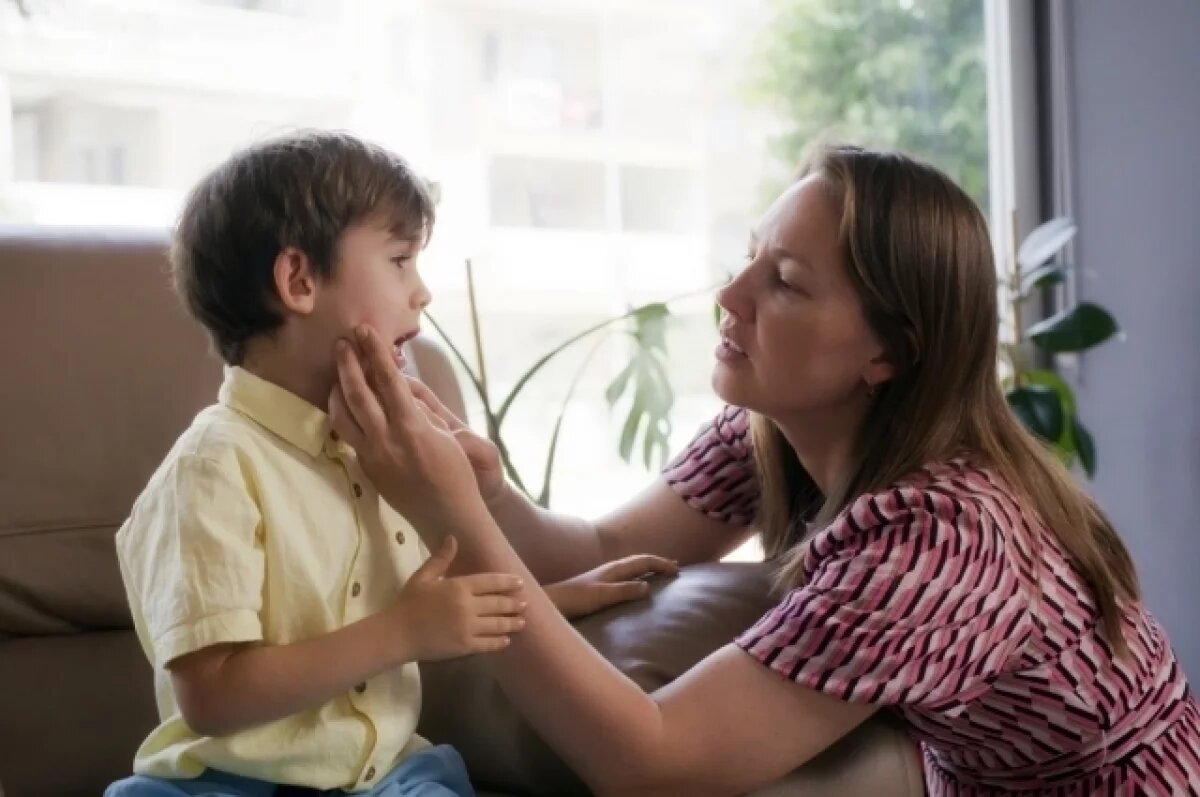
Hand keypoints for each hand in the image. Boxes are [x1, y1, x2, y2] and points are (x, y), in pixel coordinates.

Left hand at [330, 326, 486, 528]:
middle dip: (348, 363)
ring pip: (342, 416)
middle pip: (357, 393)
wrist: (446, 516)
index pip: (388, 380)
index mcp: (411, 427)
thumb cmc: (456, 473)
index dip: (374, 352)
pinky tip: (345, 405)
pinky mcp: (366, 469)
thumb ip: (420, 410)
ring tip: (338, 372)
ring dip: (338, 389)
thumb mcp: (445, 435)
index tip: (363, 330)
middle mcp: (386, 440)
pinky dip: (344, 415)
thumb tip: (400, 389)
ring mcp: (372, 456)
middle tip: (341, 342)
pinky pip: (349, 436)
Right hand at [390, 537, 526, 660]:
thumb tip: (452, 538)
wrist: (397, 634)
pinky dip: (499, 642)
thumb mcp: (423, 576)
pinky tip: (506, 640)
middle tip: (525, 603)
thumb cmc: (409, 603)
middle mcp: (467, 606)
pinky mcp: (464, 646)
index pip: (490, 582)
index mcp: (458, 586)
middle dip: (514, 603)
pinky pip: (487, 644)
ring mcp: (468, 627)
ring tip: (523, 621)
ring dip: (512, 622)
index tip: (519, 583)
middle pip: (498, 603)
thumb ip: (441, 559)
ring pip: (497, 624)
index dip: (507, 582)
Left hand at [545, 555, 679, 619]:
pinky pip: (627, 576)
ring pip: (634, 567)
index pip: (643, 561)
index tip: (678, 571)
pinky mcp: (601, 585)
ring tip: (662, 571)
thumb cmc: (576, 599)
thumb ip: (624, 590)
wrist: (554, 602)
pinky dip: (639, 576)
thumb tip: (648, 587)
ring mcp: (606, 576)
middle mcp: (612, 569)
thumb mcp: (602, 596)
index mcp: (615, 569)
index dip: (661, 564)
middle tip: (675, 567)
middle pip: (640, 561)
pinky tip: (638, 583)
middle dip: (658, 563)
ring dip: (650, 568)